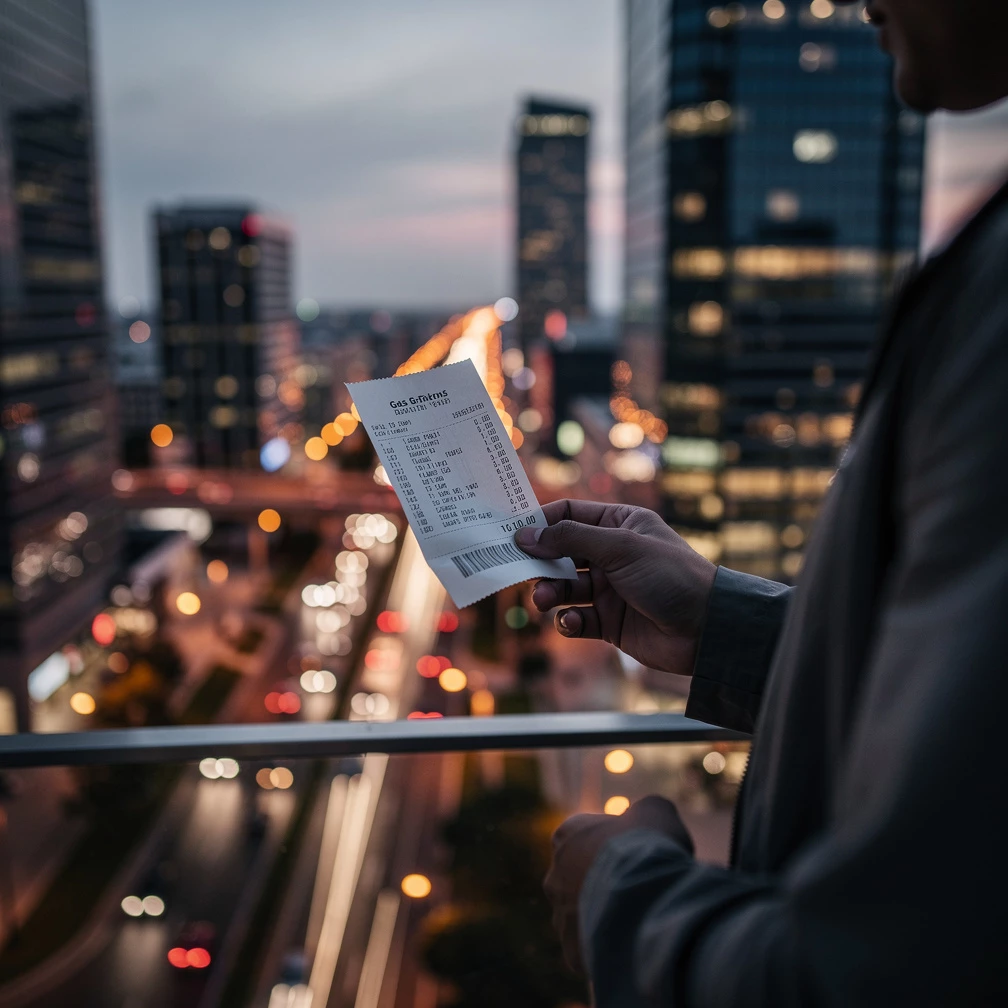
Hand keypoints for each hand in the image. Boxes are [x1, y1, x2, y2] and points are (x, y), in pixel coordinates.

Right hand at [515, 500, 716, 675]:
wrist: (707, 629)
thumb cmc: (671, 576)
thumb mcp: (620, 547)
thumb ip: (571, 539)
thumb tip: (527, 534)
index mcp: (619, 525)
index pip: (570, 515)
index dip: (541, 523)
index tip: (513, 534)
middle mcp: (612, 554)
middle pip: (561, 553)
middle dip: (541, 563)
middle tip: (521, 572)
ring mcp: (610, 589)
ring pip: (565, 587)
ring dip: (551, 593)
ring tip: (545, 601)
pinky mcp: (610, 622)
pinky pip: (577, 619)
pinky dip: (568, 621)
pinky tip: (571, 622)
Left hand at [544, 796, 692, 972]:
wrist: (645, 897)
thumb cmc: (648, 847)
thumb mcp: (656, 812)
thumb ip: (646, 810)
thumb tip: (646, 815)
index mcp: (566, 836)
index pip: (585, 837)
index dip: (614, 844)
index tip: (637, 852)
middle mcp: (554, 875)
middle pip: (580, 879)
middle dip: (604, 883)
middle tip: (638, 889)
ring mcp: (560, 916)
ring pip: (582, 918)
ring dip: (605, 917)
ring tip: (638, 920)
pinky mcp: (571, 951)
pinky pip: (590, 950)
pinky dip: (608, 948)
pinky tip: (632, 944)